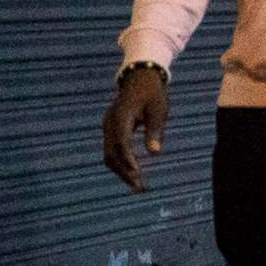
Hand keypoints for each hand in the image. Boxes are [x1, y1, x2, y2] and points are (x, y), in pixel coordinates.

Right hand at [101, 66, 170, 192]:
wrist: (140, 77)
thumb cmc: (153, 93)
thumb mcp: (159, 110)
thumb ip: (155, 131)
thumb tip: (155, 153)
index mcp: (121, 116)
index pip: (121, 142)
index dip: (128, 159)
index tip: (137, 173)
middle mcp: (109, 124)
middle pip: (111, 154)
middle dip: (124, 172)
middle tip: (139, 188)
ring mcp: (107, 127)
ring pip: (109, 155)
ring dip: (121, 171)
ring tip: (137, 186)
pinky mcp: (110, 130)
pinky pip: (111, 150)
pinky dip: (120, 163)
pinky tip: (132, 173)